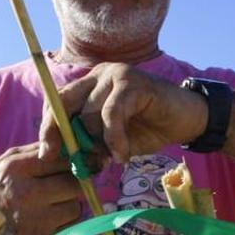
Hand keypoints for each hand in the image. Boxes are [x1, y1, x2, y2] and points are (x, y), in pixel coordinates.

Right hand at [0, 142, 82, 234]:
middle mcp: (27, 192)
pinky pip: (69, 225)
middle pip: (73, 183)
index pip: (59, 160)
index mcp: (16, 168)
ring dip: (69, 205)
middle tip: (63, 187)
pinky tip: (50, 219)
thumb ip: (29, 152)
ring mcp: (36, 217)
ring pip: (74, 206)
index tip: (68, 168)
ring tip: (53, 205)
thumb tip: (60, 144)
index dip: (68, 164)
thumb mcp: (2, 165)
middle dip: (72, 185)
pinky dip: (65, 222)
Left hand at [38, 62, 207, 163]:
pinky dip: (114, 139)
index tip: (46, 153)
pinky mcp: (133, 83)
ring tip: (114, 158)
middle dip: (60, 133)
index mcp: (90, 84)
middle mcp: (99, 74)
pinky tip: (123, 155)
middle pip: (64, 102)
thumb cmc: (149, 128)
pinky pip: (111, 115)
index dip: (48, 126)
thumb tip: (69, 158)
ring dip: (98, 144)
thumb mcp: (113, 140)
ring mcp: (116, 75)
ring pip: (89, 114)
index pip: (57, 100)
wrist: (188, 119)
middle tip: (70, 159)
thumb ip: (91, 143)